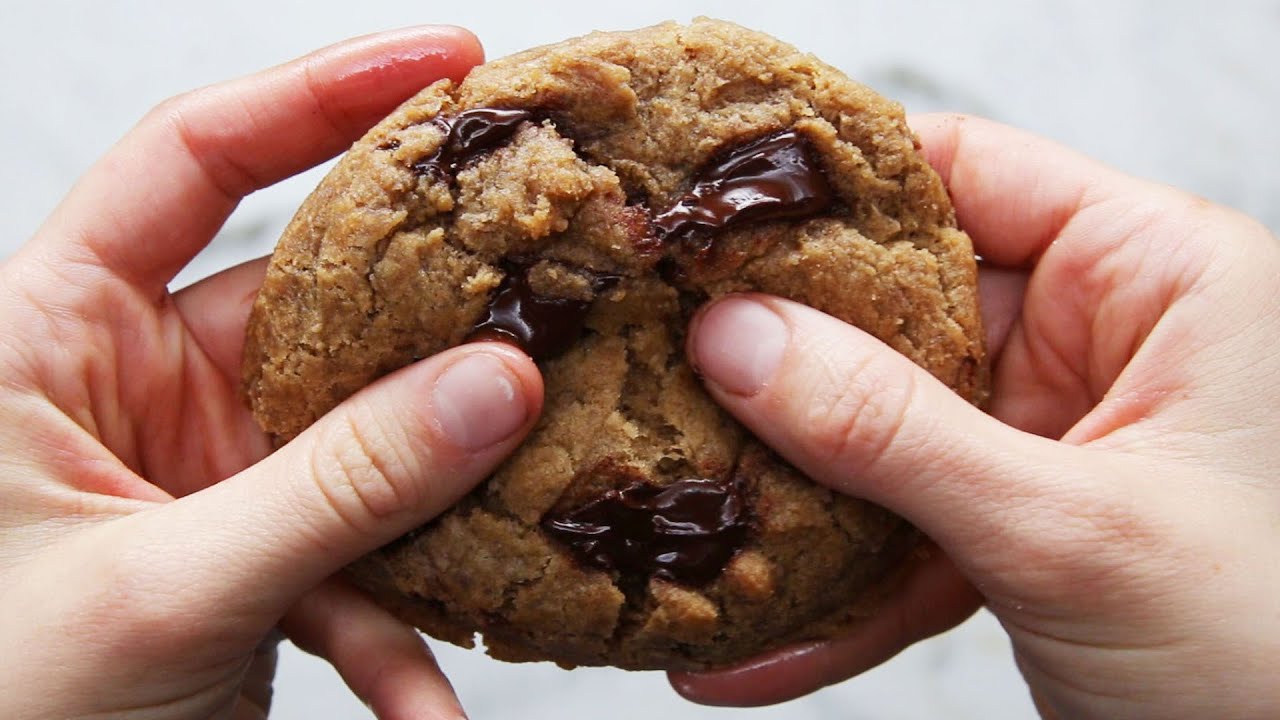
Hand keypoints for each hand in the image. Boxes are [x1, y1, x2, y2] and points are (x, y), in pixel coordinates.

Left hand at [0, 27, 544, 719]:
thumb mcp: (161, 588)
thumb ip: (337, 489)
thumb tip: (493, 388)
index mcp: (50, 334)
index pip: (191, 159)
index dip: (316, 95)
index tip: (442, 64)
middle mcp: (134, 385)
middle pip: (313, 298)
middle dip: (427, 307)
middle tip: (541, 275)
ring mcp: (204, 472)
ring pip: (357, 437)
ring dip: (435, 491)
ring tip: (525, 495)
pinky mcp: (250, 553)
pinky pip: (351, 561)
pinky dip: (398, 626)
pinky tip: (426, 698)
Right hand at [670, 114, 1279, 718]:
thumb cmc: (1274, 657)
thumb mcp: (1071, 530)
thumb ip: (896, 433)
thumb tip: (741, 343)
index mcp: (1157, 279)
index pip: (968, 175)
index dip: (837, 189)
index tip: (715, 217)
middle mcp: (1101, 343)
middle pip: (901, 307)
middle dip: (785, 361)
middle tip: (664, 372)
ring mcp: (1051, 438)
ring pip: (885, 429)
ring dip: (793, 492)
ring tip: (685, 518)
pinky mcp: (1018, 525)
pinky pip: (902, 533)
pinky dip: (836, 590)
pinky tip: (752, 643)